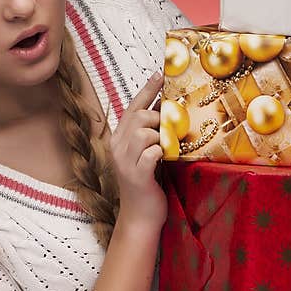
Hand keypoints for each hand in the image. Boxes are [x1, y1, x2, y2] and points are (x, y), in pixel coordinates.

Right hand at [109, 71, 166, 231]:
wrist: (140, 216)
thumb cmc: (147, 183)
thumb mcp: (146, 153)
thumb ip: (150, 133)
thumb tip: (166, 108)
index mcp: (119, 139)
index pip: (132, 108)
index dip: (146, 90)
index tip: (159, 74)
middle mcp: (117, 147)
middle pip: (139, 116)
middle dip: (160, 118)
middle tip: (173, 130)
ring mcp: (125, 162)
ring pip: (145, 132)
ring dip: (162, 137)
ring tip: (168, 149)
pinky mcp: (136, 175)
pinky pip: (152, 152)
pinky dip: (162, 153)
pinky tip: (165, 160)